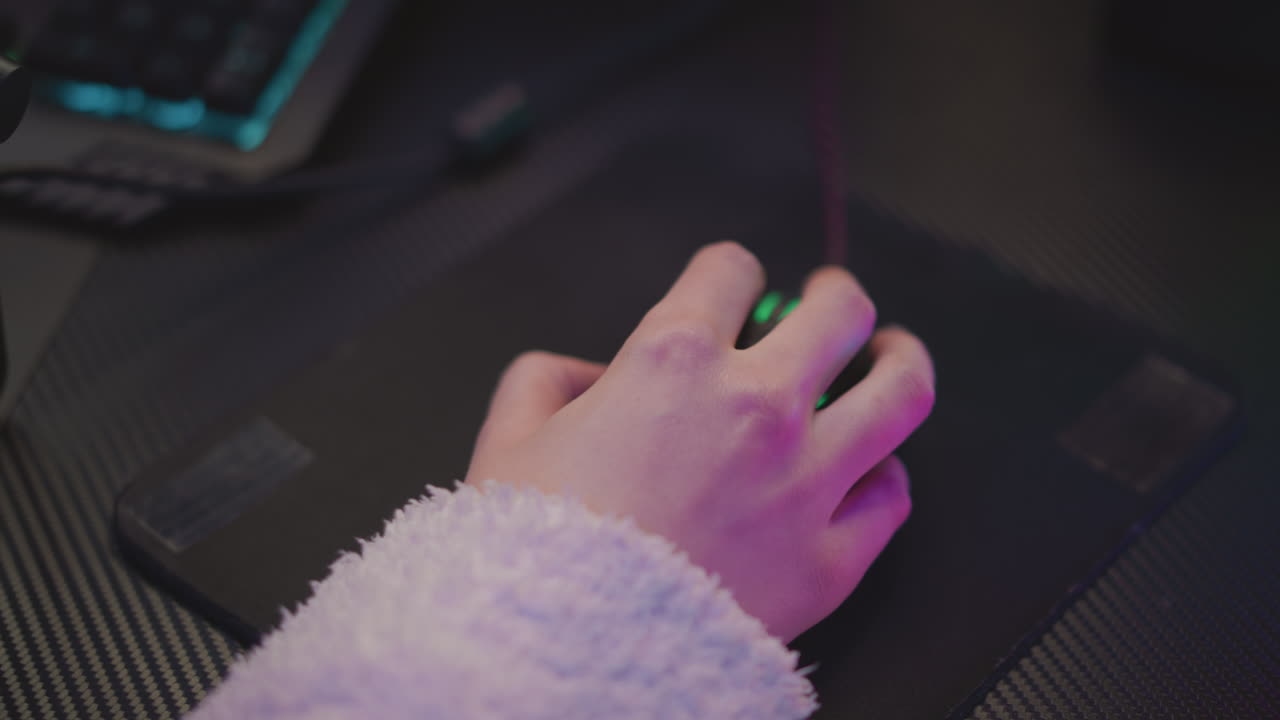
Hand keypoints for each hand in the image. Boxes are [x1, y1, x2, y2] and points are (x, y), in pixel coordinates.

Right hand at [465, 242, 933, 640]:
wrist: (565, 654)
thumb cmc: (537, 554)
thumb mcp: (506, 440)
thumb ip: (544, 381)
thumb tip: (584, 377)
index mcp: (674, 362)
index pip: (728, 272)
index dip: (730, 270)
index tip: (732, 283)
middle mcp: (754, 406)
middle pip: (839, 311)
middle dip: (835, 295)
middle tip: (829, 300)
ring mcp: (805, 480)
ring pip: (899, 391)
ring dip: (900, 360)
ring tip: (894, 356)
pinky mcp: (830, 557)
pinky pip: (891, 497)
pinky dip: (885, 476)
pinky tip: (872, 471)